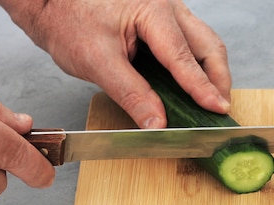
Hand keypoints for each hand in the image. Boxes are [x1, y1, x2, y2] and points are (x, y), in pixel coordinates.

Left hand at [0, 0, 231, 128]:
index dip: (202, 88)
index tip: (218, 109)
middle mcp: (166, 6)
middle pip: (208, 46)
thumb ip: (132, 94)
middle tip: (220, 109)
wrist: (52, 2)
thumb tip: (158, 123)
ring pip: (204, 43)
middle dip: (218, 80)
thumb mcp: (98, 63)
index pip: (184, 57)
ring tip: (212, 101)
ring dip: (210, 73)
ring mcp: (166, 11)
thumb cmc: (68, 21)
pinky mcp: (161, 20)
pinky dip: (196, 67)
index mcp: (151, 10)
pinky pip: (190, 42)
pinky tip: (194, 86)